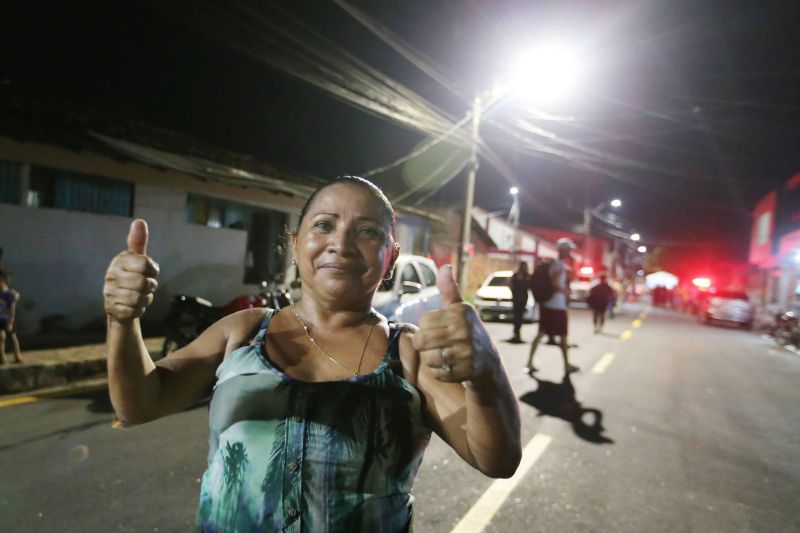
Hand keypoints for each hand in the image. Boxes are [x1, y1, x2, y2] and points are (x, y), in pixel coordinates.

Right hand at [103, 219, 159, 324]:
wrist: (120, 303)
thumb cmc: (132, 276)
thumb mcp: (137, 259)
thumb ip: (138, 242)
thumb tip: (139, 221)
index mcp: (120, 261)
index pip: (145, 264)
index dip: (153, 270)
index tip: (150, 272)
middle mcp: (111, 275)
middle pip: (144, 283)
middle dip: (150, 286)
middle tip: (145, 286)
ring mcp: (109, 293)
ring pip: (140, 298)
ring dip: (146, 299)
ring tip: (140, 295)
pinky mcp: (112, 309)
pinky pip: (135, 311)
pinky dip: (139, 310)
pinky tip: (133, 306)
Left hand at [412, 265, 498, 382]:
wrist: (488, 360)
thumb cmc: (467, 331)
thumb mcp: (460, 309)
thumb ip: (449, 290)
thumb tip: (444, 267)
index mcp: (461, 313)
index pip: (424, 320)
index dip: (426, 326)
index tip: (436, 329)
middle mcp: (465, 331)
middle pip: (422, 339)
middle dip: (422, 344)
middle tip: (431, 345)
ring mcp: (466, 352)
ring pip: (428, 357)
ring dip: (429, 359)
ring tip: (440, 355)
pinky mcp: (465, 371)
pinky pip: (437, 373)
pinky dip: (437, 372)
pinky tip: (447, 366)